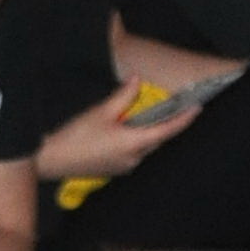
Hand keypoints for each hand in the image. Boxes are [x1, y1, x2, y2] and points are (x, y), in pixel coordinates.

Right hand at [36, 75, 202, 181]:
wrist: (51, 160)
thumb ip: (123, 96)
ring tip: (144, 116)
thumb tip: (137, 80)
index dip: (184, 119)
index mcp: (134, 143)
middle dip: (164, 123)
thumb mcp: (101, 111)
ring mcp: (124, 166)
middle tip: (173, 107)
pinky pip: (133, 152)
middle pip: (156, 138)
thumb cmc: (76, 136)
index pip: (167, 130)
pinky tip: (124, 129)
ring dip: (147, 132)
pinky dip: (135, 140)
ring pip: (144, 146)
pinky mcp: (115, 169)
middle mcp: (134, 158)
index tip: (197, 109)